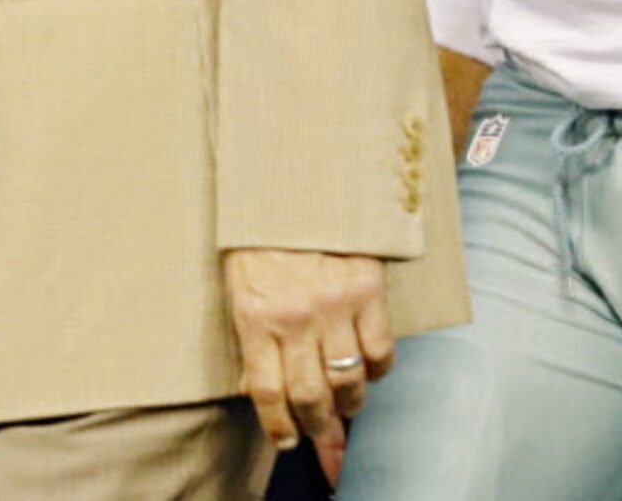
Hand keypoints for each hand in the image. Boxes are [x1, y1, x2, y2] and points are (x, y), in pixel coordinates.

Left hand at [222, 248, 393, 483]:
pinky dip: (378, 369)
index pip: (268, 394)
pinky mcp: (368, 288)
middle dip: (318, 426)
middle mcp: (296, 317)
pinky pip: (380, 348)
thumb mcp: (241, 286)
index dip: (279, 427)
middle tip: (323, 434)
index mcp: (257, 317)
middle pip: (310, 396)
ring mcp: (335, 304)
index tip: (287, 440)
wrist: (297, 182)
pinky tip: (370, 370)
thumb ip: (253, 337)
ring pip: (348, 380)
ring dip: (349, 404)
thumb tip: (262, 389)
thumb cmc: (263, 235)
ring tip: (347, 406)